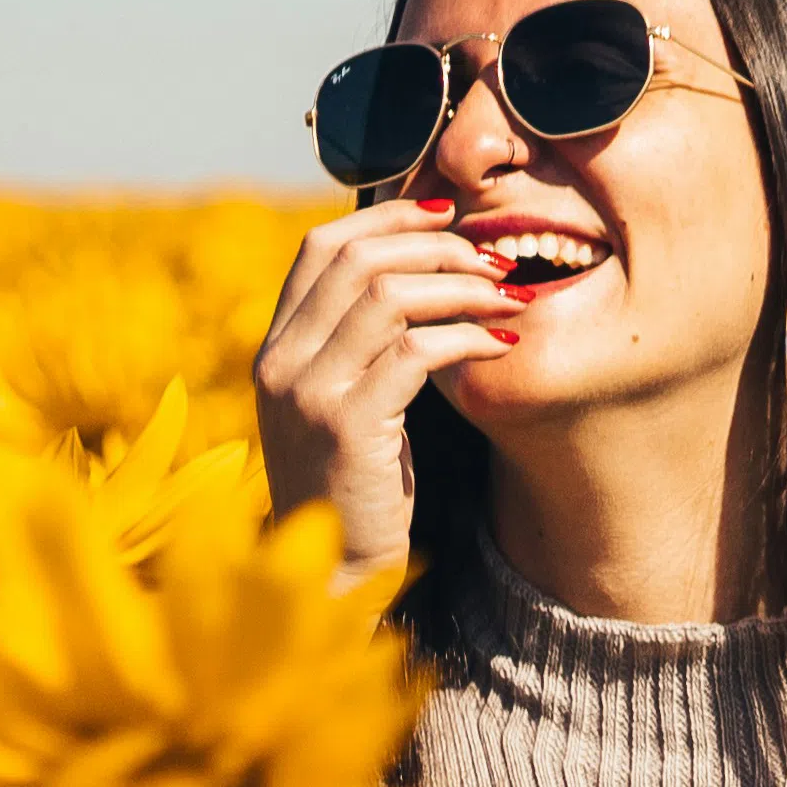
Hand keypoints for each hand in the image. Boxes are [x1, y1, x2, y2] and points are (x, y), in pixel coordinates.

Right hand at [253, 198, 516, 589]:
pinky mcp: (347, 427)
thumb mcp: (349, 399)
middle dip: (439, 248)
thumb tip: (424, 271)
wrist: (332, 570)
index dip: (389, 216)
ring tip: (511, 296)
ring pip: (389, 297)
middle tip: (497, 260)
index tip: (451, 216)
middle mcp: (279, 361)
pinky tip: (502, 344)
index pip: (321, 246)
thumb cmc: (359, 483)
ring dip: (463, 287)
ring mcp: (307, 393)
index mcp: (276, 346)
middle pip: (359, 259)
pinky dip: (467, 338)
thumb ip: (364, 342)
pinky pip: (415, 352)